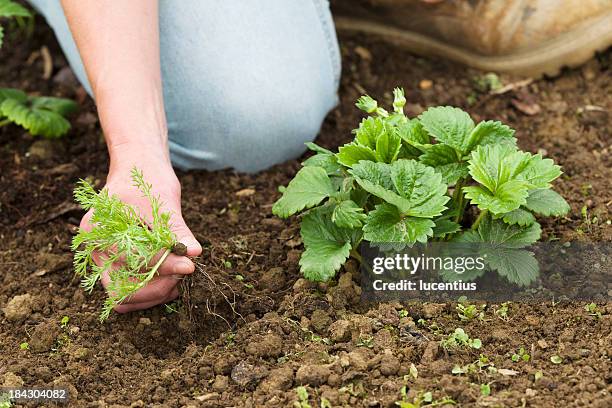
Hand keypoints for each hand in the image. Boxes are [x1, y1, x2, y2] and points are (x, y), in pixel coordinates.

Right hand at [80, 143, 201, 312]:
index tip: (190, 265)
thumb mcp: (164, 200)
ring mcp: (102, 260)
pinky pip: (129, 290)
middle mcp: (94, 250)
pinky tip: (172, 277)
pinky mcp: (115, 265)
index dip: (164, 266)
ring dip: (155, 293)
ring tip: (180, 275)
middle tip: (184, 272)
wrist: (137, 169)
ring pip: (124, 297)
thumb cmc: (147, 180)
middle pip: (121, 291)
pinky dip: (150, 290)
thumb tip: (195, 253)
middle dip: (156, 288)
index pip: (132, 262)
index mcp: (98, 231)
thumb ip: (177, 230)